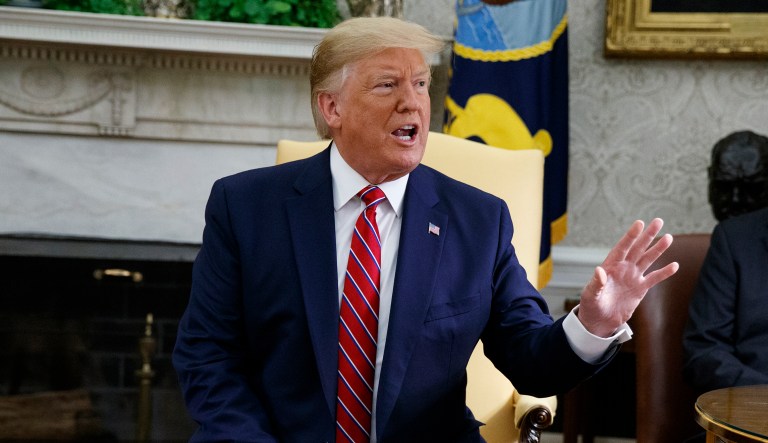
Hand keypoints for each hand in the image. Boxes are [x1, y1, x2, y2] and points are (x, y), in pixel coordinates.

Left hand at [577, 218, 678, 337]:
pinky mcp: (640, 288)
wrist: (600, 320)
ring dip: (658, 249)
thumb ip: (596, 283)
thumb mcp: (590, 294)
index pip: (622, 247)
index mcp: (610, 266)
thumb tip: (599, 271)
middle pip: (638, 249)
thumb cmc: (591, 305)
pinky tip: (674, 265)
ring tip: (668, 238)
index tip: (639, 223)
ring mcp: (633, 277)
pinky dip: (664, 272)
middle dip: (648, 236)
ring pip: (648, 260)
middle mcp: (623, 268)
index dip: (630, 236)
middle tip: (659, 221)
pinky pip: (654, 278)